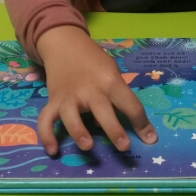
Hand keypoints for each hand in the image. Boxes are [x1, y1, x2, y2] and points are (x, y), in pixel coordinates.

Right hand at [35, 26, 156, 155]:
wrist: (65, 45)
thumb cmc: (94, 62)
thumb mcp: (112, 72)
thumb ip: (115, 97)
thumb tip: (115, 127)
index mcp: (110, 81)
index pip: (130, 103)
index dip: (141, 122)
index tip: (150, 139)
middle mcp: (90, 89)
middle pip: (102, 110)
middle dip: (113, 129)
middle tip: (124, 146)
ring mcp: (69, 96)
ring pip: (71, 115)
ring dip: (78, 131)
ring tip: (87, 146)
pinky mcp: (53, 101)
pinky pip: (46, 119)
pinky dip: (46, 135)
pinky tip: (52, 150)